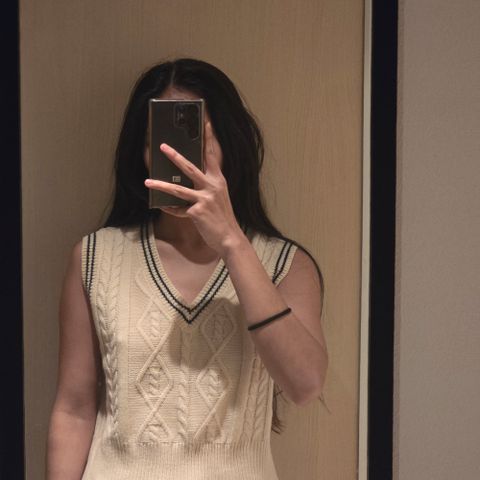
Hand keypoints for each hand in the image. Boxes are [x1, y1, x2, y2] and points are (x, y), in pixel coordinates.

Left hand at [144, 122, 244, 255]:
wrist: (230, 238)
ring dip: (161, 185)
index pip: (213, 155)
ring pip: (178, 189)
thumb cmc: (223, 218)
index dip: (209, 138)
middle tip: (162, 146)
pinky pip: (179, 209)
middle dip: (175, 156)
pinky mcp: (197, 212)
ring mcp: (205, 199)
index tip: (205, 122)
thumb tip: (187, 180)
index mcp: (219, 180)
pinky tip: (161, 206)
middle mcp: (213, 186)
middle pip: (190, 167)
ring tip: (147, 181)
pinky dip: (170, 209)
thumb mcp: (219, 198)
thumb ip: (207, 187)